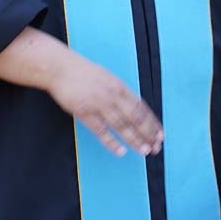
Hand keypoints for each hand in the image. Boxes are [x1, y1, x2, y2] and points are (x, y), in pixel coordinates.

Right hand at [46, 55, 163, 157]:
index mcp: (119, 86)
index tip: (160, 134)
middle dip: (148, 133)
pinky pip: (101, 131)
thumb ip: (120, 92)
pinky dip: (111, 142)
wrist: (60, 68)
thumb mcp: (107, 77)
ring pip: (121, 125)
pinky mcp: (84, 112)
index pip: (141, 107)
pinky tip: (120, 151)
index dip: (152, 122)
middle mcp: (112, 95)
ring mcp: (98, 104)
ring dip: (135, 139)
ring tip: (145, 151)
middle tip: (157, 146)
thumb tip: (133, 107)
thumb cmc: (82, 72)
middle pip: (135, 117)